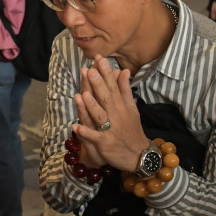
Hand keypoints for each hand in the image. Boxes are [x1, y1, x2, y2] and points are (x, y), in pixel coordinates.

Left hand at [71, 56, 145, 171]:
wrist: (139, 156)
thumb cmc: (132, 130)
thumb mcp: (132, 108)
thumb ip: (125, 89)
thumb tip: (123, 70)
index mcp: (121, 106)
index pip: (113, 87)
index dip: (106, 73)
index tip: (99, 59)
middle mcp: (116, 116)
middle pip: (106, 98)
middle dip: (98, 85)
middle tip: (89, 70)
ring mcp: (110, 130)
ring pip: (99, 116)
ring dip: (91, 106)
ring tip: (82, 95)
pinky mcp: (105, 143)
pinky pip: (94, 137)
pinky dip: (86, 133)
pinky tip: (76, 127)